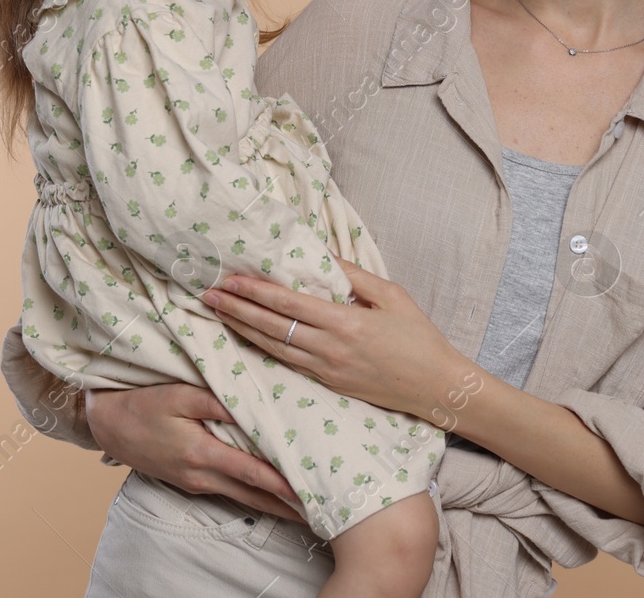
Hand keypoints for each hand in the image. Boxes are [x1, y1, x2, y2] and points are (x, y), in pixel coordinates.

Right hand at [84, 384, 302, 521]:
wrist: (106, 424)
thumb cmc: (143, 404)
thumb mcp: (179, 394)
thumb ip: (217, 400)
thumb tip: (252, 405)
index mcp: (202, 454)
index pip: (253, 473)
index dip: (284, 484)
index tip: (311, 490)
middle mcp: (201, 476)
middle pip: (254, 495)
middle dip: (288, 505)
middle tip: (322, 509)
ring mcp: (195, 482)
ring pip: (243, 498)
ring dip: (274, 505)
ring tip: (305, 509)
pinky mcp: (191, 482)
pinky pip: (229, 492)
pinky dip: (253, 495)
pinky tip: (270, 494)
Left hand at [202, 259, 465, 421]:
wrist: (434, 387)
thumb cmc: (418, 336)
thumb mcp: (391, 295)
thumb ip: (355, 275)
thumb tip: (324, 256)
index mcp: (345, 322)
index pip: (288, 304)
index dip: (255, 291)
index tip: (230, 280)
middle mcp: (329, 348)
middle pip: (271, 326)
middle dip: (237, 309)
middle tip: (209, 294)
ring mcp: (326, 370)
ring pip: (273, 347)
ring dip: (243, 329)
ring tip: (219, 313)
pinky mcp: (328, 383)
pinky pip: (287, 363)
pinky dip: (263, 348)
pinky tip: (248, 337)